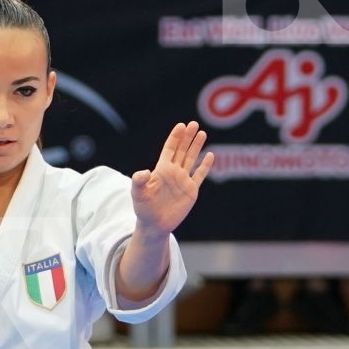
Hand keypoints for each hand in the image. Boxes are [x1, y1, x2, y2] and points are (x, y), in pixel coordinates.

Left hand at [129, 121, 214, 236]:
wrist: (154, 225)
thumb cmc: (144, 208)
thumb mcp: (138, 193)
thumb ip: (139, 181)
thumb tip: (144, 172)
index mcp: (161, 169)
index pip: (170, 149)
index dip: (175, 137)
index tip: (181, 125)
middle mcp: (173, 172)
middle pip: (182, 150)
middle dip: (188, 137)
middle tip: (194, 123)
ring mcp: (183, 180)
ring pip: (191, 159)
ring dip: (197, 147)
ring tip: (203, 133)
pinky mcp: (191, 191)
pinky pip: (199, 175)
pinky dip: (205, 166)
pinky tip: (210, 155)